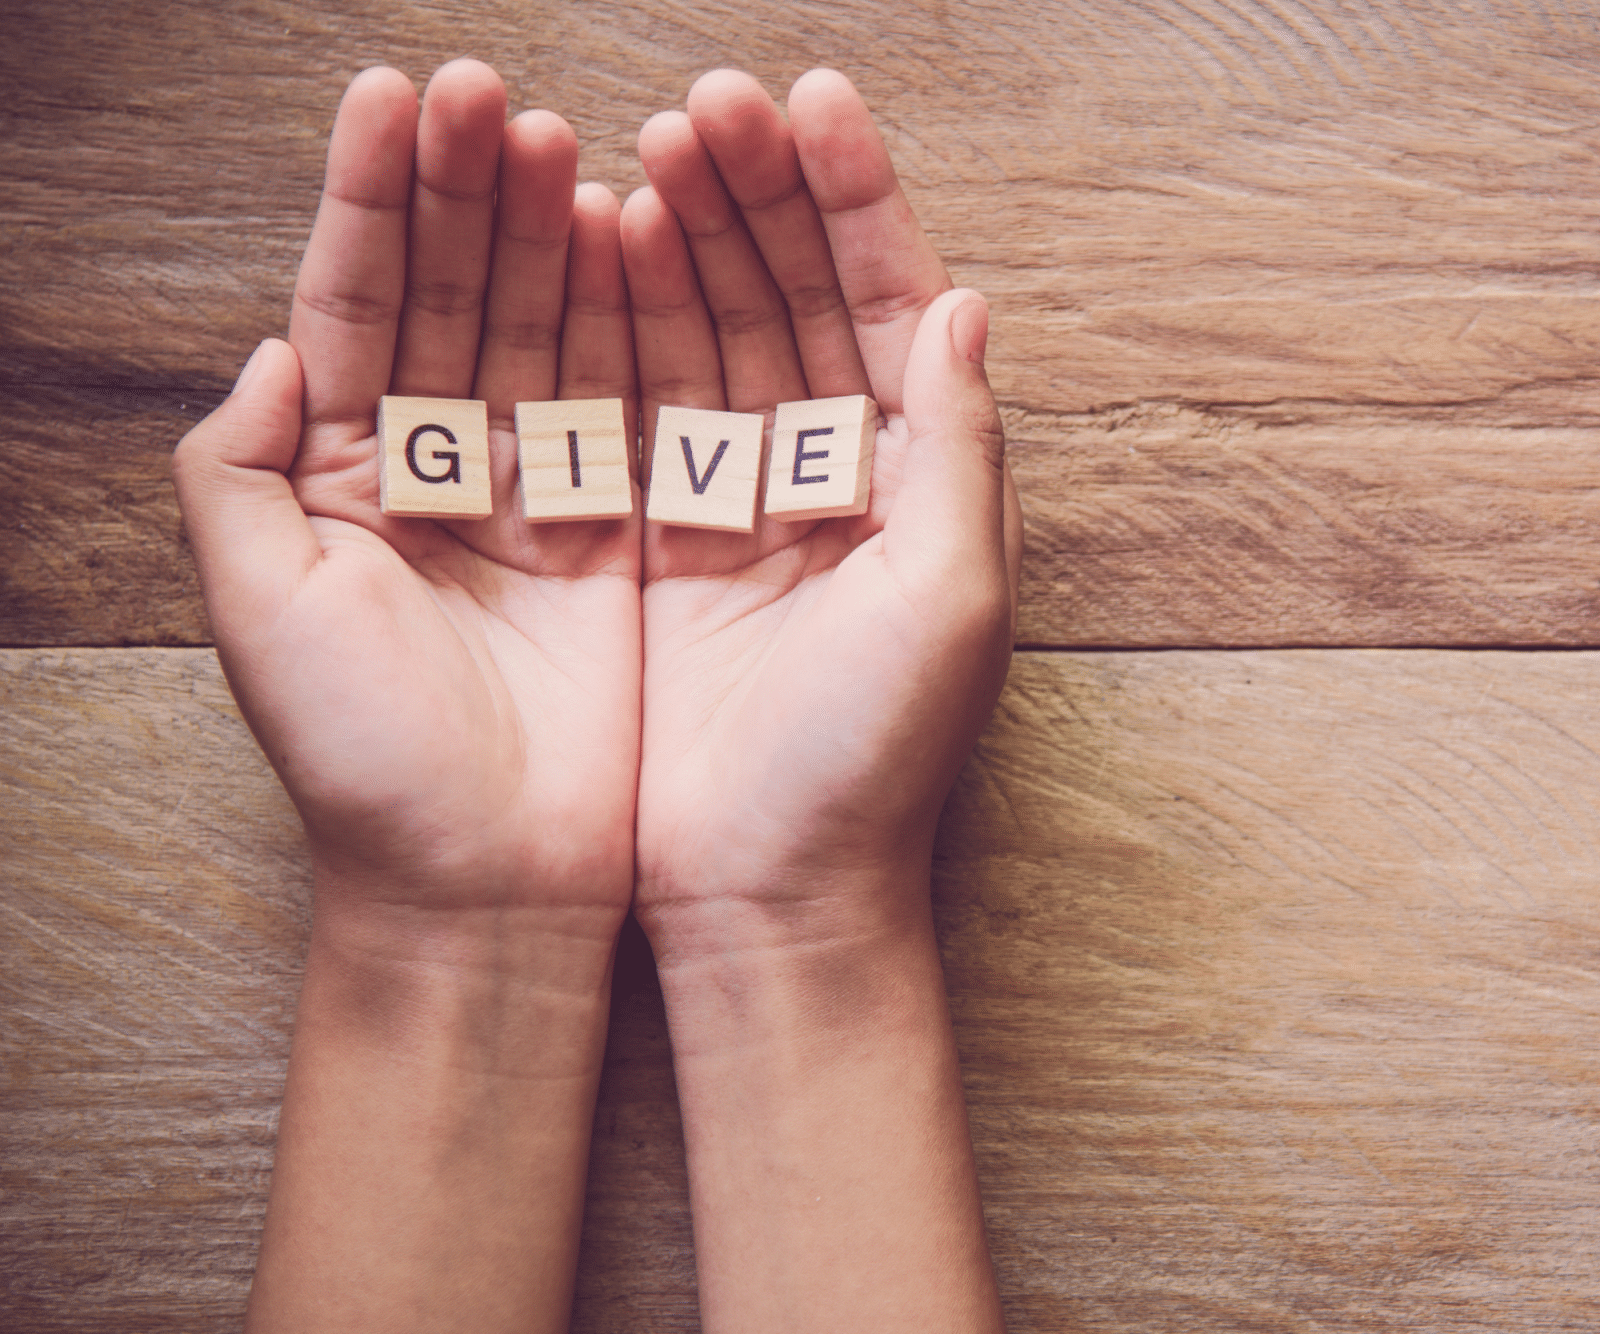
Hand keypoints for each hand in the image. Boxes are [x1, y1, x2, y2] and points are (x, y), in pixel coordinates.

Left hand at [173, 60, 639, 1333]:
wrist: (491, 882)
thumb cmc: (369, 763)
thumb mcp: (260, 614)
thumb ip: (235, 470)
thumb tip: (275, 345)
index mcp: (337, 480)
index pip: (352, 306)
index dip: (372, 202)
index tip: (399, 98)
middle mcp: (430, 476)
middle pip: (447, 301)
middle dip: (467, 195)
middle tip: (493, 96)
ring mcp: (529, 500)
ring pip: (537, 339)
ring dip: (548, 240)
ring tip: (563, 144)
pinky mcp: (615, 536)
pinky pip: (619, 408)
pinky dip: (625, 328)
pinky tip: (629, 244)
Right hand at [622, 69, 1018, 1333]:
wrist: (767, 885)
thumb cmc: (871, 758)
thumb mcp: (947, 601)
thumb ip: (958, 450)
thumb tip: (972, 306)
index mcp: (919, 478)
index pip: (895, 302)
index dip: (858, 200)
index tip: (813, 102)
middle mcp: (838, 475)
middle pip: (800, 297)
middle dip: (762, 196)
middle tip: (707, 106)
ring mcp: (746, 500)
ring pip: (719, 335)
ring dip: (689, 240)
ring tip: (648, 152)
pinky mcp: (664, 538)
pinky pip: (645, 406)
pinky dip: (626, 328)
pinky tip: (602, 250)